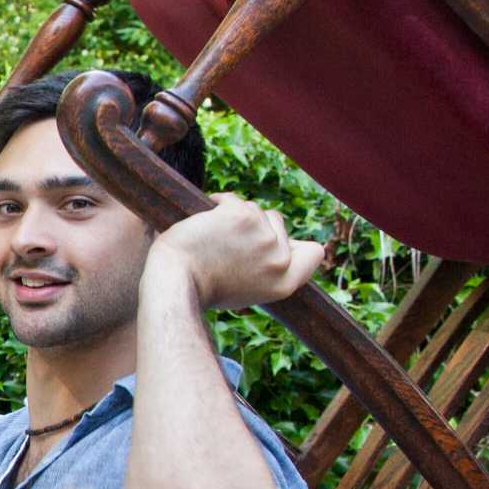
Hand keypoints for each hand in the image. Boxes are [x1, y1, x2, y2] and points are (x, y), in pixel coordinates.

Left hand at [155, 193, 326, 310]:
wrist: (175, 282)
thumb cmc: (203, 288)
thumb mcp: (249, 288)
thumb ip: (271, 268)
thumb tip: (291, 242)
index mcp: (285, 283)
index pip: (314, 253)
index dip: (297, 244)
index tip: (276, 244)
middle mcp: (280, 260)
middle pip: (278, 223)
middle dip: (254, 227)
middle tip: (224, 248)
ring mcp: (263, 236)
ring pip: (255, 209)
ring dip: (233, 217)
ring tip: (211, 241)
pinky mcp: (242, 217)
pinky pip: (233, 200)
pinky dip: (218, 204)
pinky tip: (203, 222)